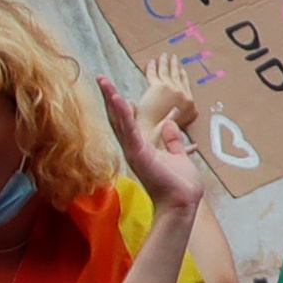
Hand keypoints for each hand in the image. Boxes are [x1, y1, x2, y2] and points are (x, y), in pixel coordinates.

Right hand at [108, 76, 212, 216]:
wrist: (182, 203)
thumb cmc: (181, 186)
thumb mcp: (179, 156)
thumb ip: (173, 140)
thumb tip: (172, 121)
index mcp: (143, 147)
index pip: (129, 122)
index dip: (121, 105)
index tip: (114, 89)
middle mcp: (135, 148)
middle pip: (118, 118)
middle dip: (110, 98)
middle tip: (100, 78)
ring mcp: (135, 151)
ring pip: (120, 121)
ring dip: (113, 100)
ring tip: (104, 82)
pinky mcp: (139, 154)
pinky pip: (130, 131)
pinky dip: (124, 115)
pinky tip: (119, 100)